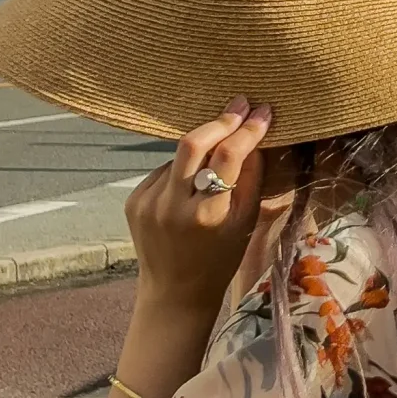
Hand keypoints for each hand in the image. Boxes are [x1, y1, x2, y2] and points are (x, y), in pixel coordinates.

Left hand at [126, 99, 273, 324]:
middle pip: (192, 144)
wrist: (174, 292)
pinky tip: (190, 185)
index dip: (248, 130)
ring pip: (178, 157)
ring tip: (218, 152)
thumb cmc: (220, 260)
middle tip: (240, 105)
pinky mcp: (133, 201)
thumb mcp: (245, 225)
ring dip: (201, 149)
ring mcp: (148, 202)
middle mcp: (173, 206)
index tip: (263, 112)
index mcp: (207, 215)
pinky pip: (163, 172)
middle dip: (219, 121)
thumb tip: (255, 138)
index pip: (228, 157)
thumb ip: (251, 180)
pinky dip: (181, 170)